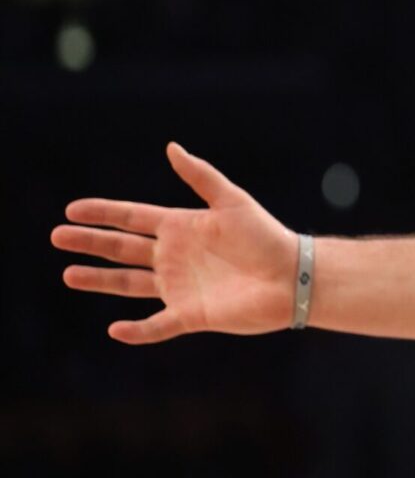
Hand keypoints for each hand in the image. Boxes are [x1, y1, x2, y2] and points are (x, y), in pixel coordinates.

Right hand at [52, 143, 298, 343]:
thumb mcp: (232, 201)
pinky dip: (137, 331)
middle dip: (90, 243)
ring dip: (100, 281)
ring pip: (129, 285)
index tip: (72, 210)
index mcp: (182, 227)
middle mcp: (175, 257)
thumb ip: (200, 176)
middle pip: (123, 249)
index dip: (104, 213)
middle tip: (57, 237)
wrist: (293, 276)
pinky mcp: (191, 315)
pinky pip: (157, 325)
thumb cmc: (267, 237)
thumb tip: (171, 146)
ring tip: (69, 275)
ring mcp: (180, 287)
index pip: (133, 218)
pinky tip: (116, 329)